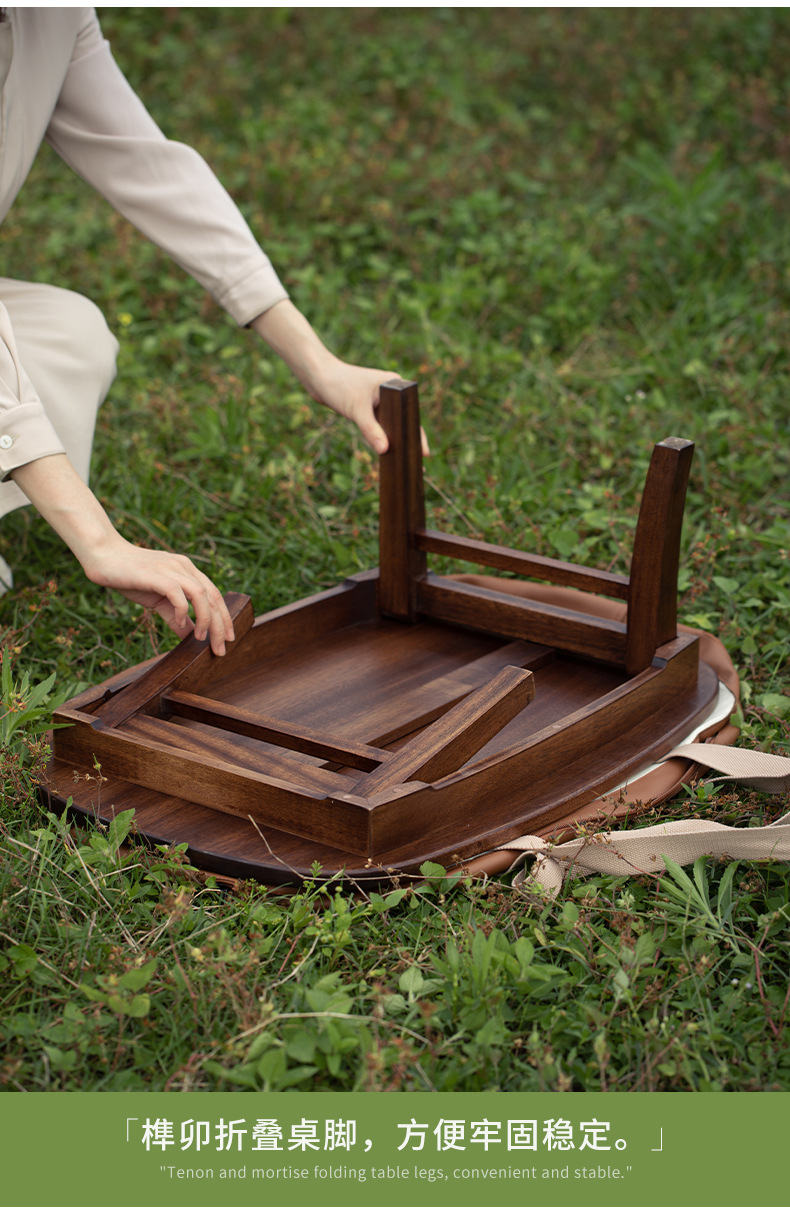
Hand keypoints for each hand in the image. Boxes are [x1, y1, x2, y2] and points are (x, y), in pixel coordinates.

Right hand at [11, 454, 234, 655]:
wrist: (104, 556)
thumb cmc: (131, 577)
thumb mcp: (158, 600)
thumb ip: (175, 616)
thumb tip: (190, 635)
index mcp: (187, 571)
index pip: (215, 595)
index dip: (224, 617)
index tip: (227, 639)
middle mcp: (183, 567)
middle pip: (213, 597)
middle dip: (219, 624)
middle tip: (220, 648)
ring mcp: (170, 568)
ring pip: (200, 594)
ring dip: (205, 619)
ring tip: (202, 639)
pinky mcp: (155, 573)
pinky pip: (177, 592)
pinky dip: (182, 609)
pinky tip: (180, 622)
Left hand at [250, 300, 429, 455]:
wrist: (316, 376)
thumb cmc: (338, 385)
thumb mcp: (357, 410)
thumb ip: (371, 430)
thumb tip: (385, 451)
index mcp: (395, 386)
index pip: (412, 414)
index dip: (418, 435)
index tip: (424, 453)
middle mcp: (391, 392)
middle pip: (404, 421)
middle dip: (409, 442)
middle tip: (417, 464)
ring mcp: (380, 400)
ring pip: (391, 425)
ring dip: (395, 441)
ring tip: (404, 463)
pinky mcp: (368, 407)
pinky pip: (379, 426)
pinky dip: (382, 438)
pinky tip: (386, 454)